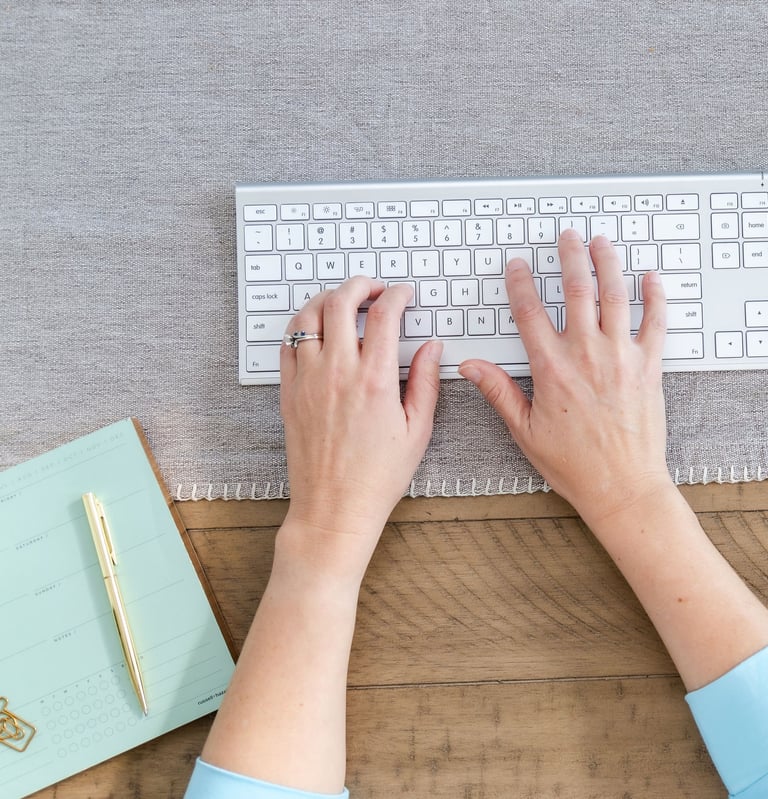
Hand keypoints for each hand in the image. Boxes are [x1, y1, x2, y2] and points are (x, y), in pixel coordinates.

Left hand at [278, 277, 441, 584]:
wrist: (334, 508)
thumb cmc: (377, 476)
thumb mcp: (417, 430)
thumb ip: (426, 381)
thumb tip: (432, 348)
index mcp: (374, 380)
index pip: (384, 314)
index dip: (397, 295)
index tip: (404, 294)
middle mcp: (337, 372)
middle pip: (340, 302)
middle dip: (360, 284)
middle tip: (374, 288)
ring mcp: (307, 380)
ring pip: (307, 316)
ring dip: (326, 298)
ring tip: (342, 301)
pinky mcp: (289, 392)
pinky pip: (287, 344)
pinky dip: (301, 326)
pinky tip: (316, 330)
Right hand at [459, 230, 670, 527]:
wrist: (623, 487)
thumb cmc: (574, 464)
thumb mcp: (525, 430)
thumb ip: (498, 392)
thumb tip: (471, 367)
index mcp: (552, 369)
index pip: (530, 312)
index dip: (520, 283)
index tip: (518, 266)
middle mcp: (587, 355)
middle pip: (576, 291)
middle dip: (569, 257)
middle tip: (566, 237)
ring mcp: (621, 357)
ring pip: (615, 296)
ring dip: (607, 263)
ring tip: (601, 242)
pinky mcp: (649, 367)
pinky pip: (655, 322)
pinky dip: (655, 296)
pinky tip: (651, 278)